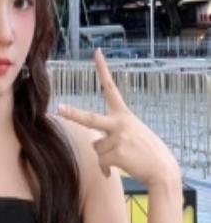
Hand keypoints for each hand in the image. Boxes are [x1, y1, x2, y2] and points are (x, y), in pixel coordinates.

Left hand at [57, 48, 179, 188]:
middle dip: (72, 114)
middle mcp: (119, 123)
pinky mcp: (117, 154)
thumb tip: (95, 147)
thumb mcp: (130, 133)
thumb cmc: (146, 150)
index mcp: (123, 114)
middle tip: (59, 109)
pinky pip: (101, 162)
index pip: (111, 87)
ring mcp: (118, 139)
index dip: (103, 70)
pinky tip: (119, 167)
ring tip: (123, 156)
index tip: (96, 53)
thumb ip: (111, 134)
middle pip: (90, 118)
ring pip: (96, 147)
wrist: (162, 170)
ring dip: (105, 155)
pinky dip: (105, 168)